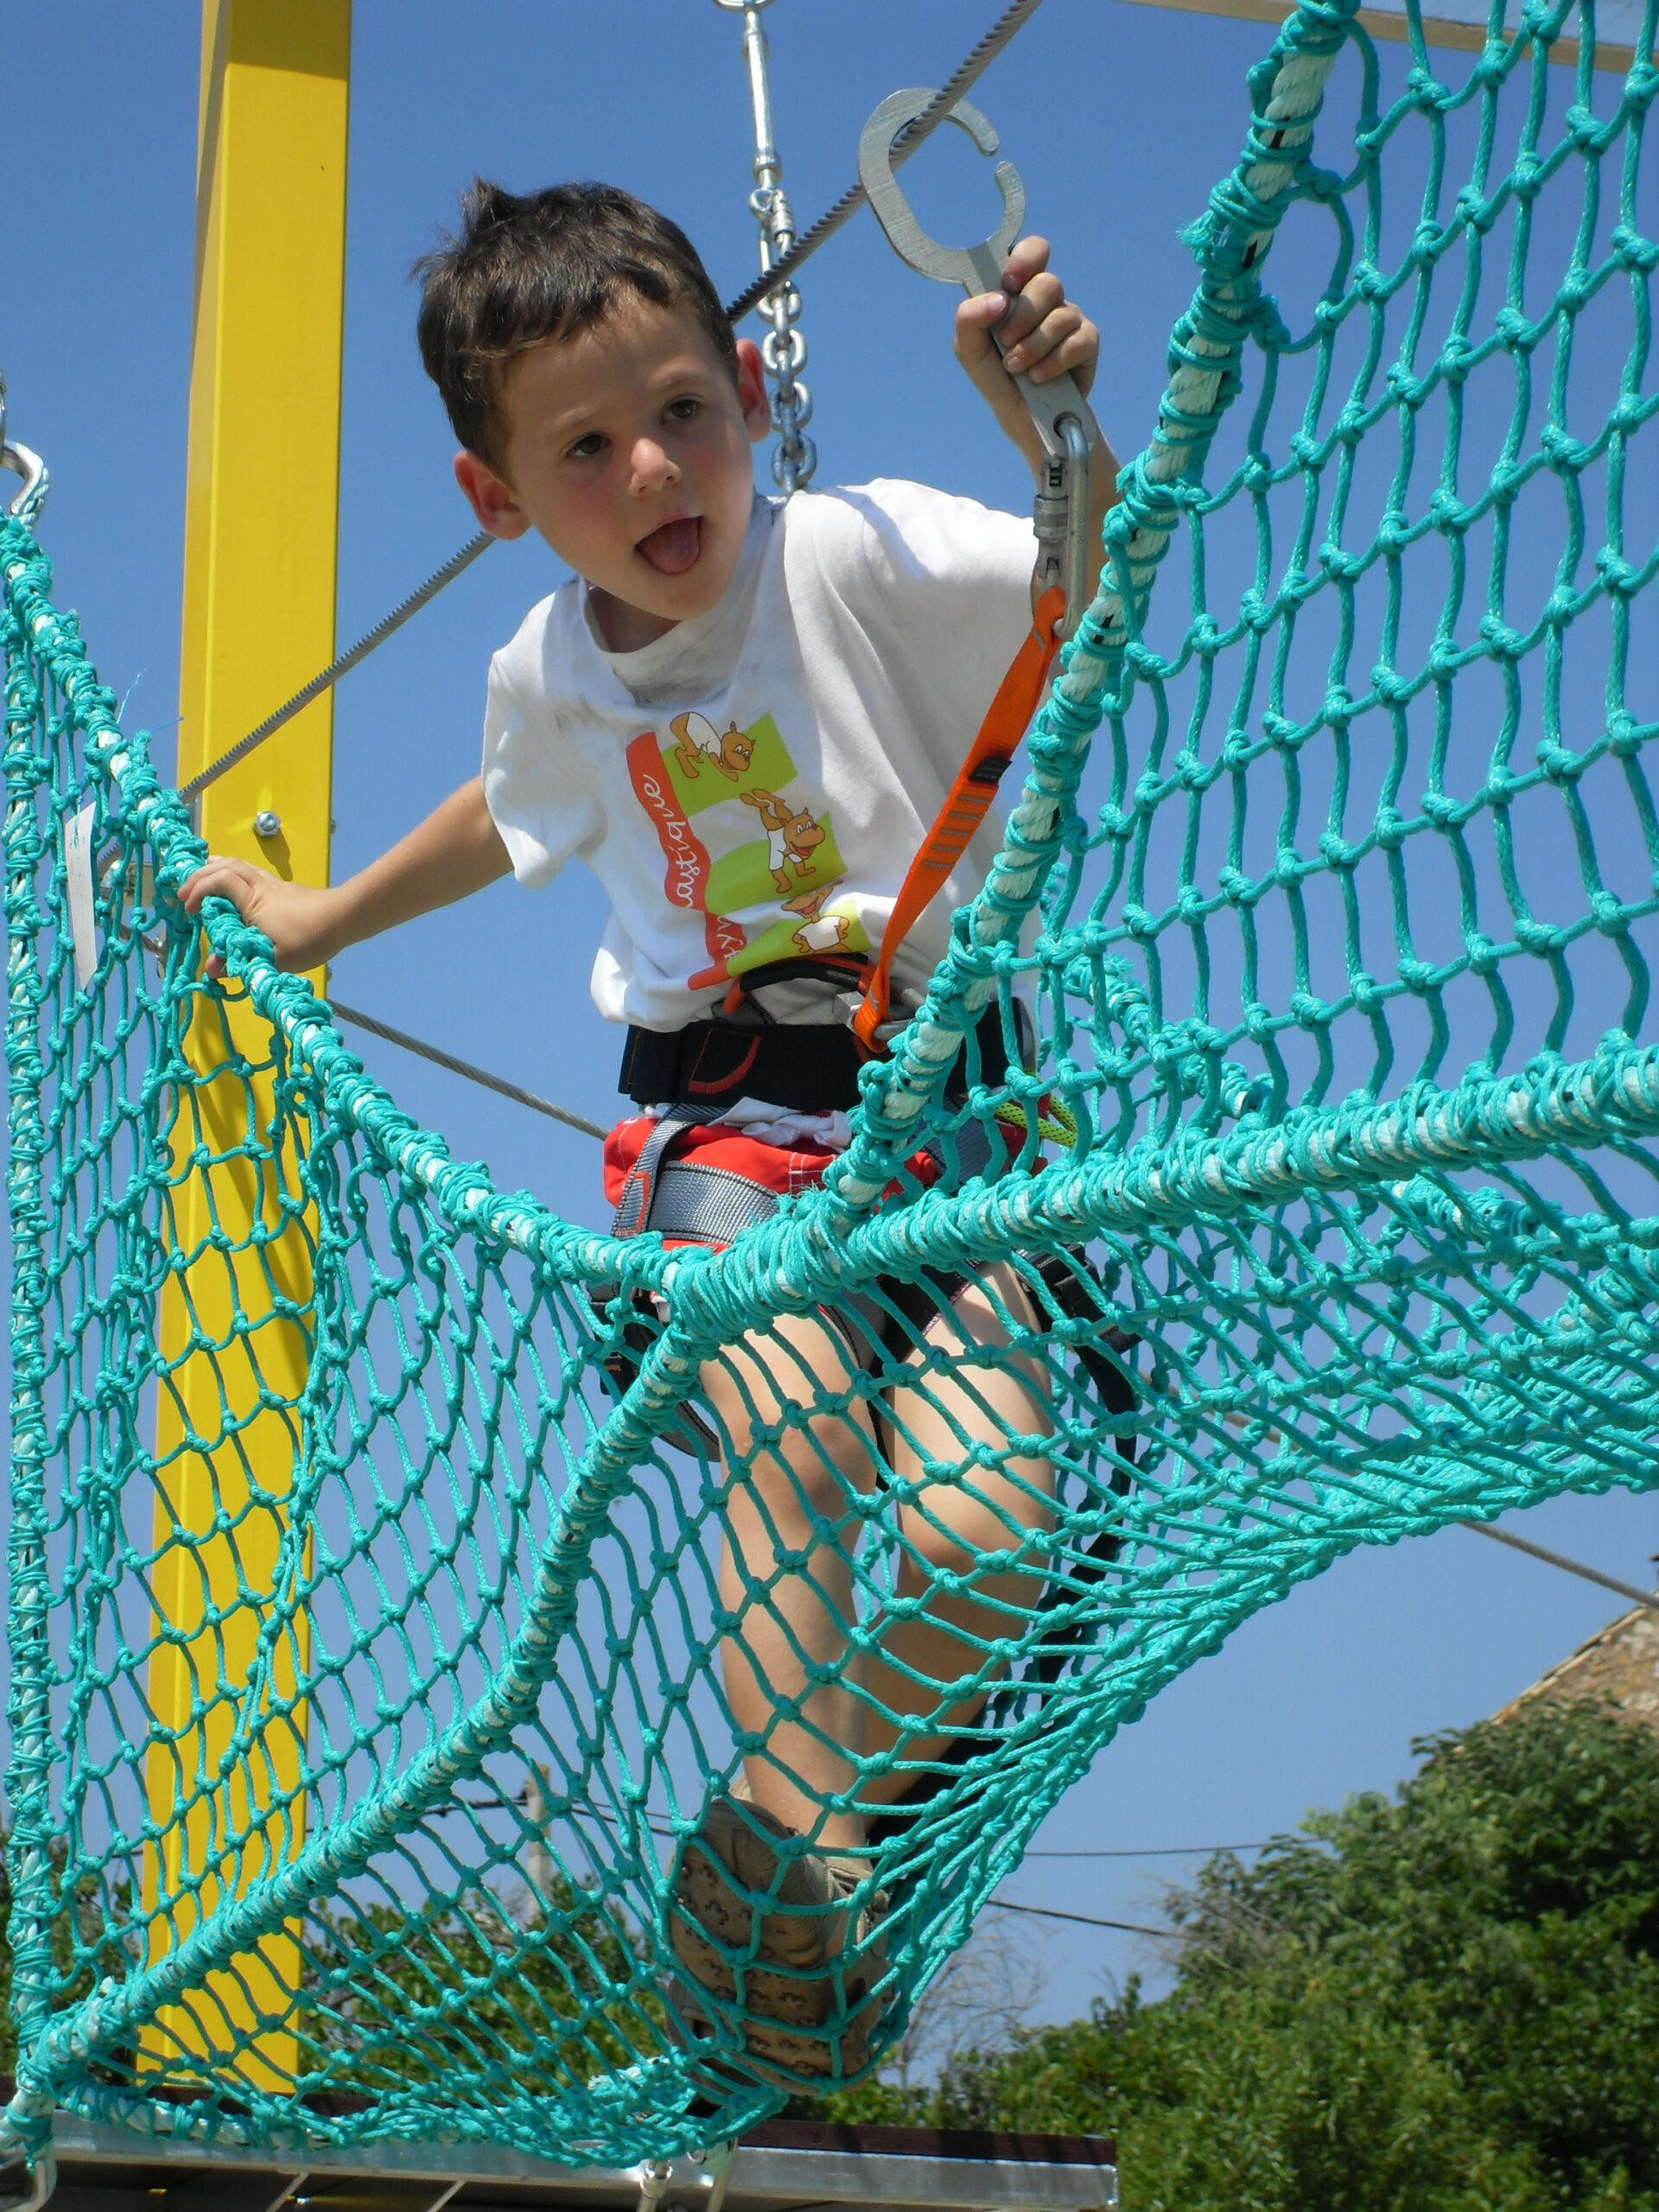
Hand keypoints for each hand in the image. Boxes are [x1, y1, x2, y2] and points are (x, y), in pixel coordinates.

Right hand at [177, 857, 343, 979]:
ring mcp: (271, 884)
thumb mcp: (274, 958)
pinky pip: (249, 871)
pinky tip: (231, 883)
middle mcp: (259, 886)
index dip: (198, 891)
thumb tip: (212, 970)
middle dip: (198, 876)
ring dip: (214, 868)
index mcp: (253, 901)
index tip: (189, 909)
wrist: (344, 917)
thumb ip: (241, 962)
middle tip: (183, 892)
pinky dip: (232, 872)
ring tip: (199, 877)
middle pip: (223, 866)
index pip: (218, 883)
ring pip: (237, 864)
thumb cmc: (311, 938)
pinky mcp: (281, 887)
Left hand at [954, 235, 1099, 467]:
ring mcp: (1070, 318)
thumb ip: (969, 319)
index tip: (1009, 285)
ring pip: (1061, 315)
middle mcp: (1047, 299)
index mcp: (1019, 290)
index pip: (1033, 251)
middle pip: (1048, 283)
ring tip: (1018, 368)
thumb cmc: (996, 376)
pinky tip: (1039, 377)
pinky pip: (1077, 342)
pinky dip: (1053, 363)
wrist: (1022, 417)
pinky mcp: (1088, 342)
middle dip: (1024, 316)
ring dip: (1034, 346)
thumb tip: (998, 299)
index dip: (1025, 259)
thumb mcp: (970, 350)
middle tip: (1007, 341)